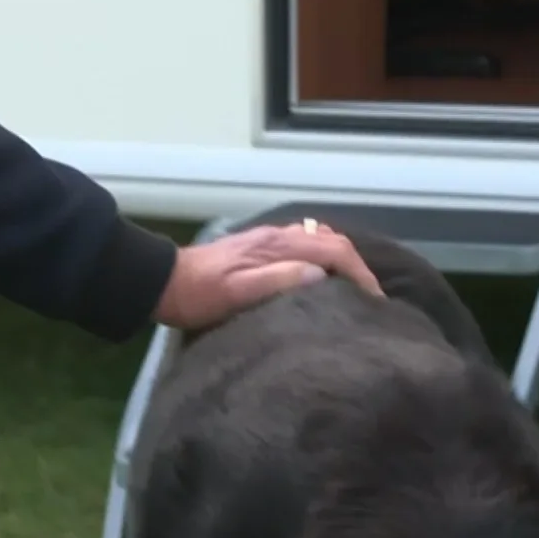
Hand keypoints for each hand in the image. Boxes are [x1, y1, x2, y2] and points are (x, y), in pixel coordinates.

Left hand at [153, 220, 383, 330]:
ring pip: (318, 239)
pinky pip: (303, 244)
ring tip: (351, 287)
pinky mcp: (258, 247)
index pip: (335, 251)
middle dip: (357, 265)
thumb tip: (322, 276)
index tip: (375, 301)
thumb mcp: (238, 294)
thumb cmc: (200, 296)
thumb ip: (279, 281)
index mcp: (278, 246)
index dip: (360, 273)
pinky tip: (320, 276)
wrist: (163, 282)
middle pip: (332, 240)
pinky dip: (322, 256)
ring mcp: (268, 239)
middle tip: (370, 296)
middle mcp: (278, 236)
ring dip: (341, 259)